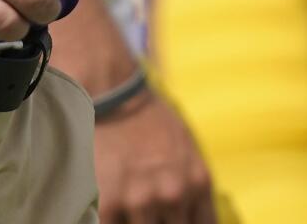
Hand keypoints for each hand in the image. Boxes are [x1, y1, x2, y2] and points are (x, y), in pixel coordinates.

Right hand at [95, 87, 218, 223]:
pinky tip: (112, 209)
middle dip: (160, 222)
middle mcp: (173, 194)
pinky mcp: (109, 203)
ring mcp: (141, 200)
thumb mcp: (187, 150)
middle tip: (149, 210)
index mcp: (197, 183)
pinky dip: (114, 222)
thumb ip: (194, 190)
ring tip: (130, 204)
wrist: (110, 95)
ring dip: (135, 221)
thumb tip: (192, 222)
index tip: (170, 220)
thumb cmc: (149, 121)